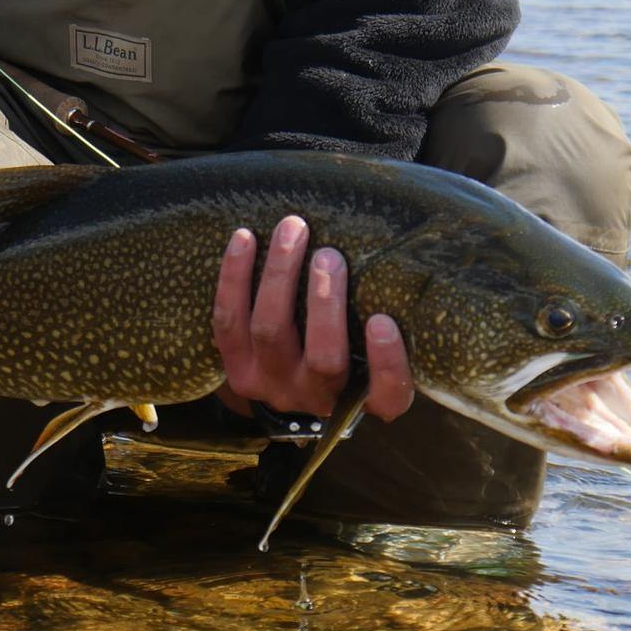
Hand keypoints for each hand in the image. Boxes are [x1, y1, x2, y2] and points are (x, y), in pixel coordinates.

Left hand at [212, 214, 414, 424]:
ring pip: (270, 331)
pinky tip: (244, 237)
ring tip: (292, 231)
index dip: (386, 363)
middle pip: (322, 358)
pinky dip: (234, 277)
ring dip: (280, 275)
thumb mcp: (372, 344)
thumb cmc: (348, 343)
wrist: (288, 380)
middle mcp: (318, 400)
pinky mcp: (236, 368)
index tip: (383, 321)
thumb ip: (383, 312)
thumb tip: (403, 250)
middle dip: (324, 301)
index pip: (387, 395)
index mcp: (364, 399)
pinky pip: (228, 321)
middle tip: (329, 255)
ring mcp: (271, 386)